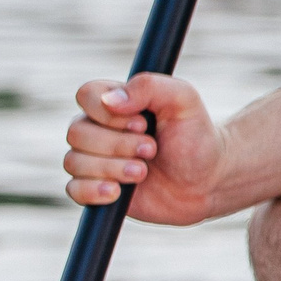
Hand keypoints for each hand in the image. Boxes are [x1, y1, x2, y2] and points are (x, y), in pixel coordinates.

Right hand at [63, 73, 225, 224]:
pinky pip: (73, 190)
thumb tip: (110, 101)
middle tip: (151, 150)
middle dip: (117, 145)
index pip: (85, 95)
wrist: (207, 182)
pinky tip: (118, 192)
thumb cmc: (196, 138)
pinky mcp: (94, 188)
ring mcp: (93, 160)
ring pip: (73, 162)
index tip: (142, 124)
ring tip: (143, 173)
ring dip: (111, 168)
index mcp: (114, 103)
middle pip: (76, 132)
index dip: (107, 113)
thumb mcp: (183, 101)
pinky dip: (93, 191)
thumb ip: (149, 87)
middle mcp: (97, 129)